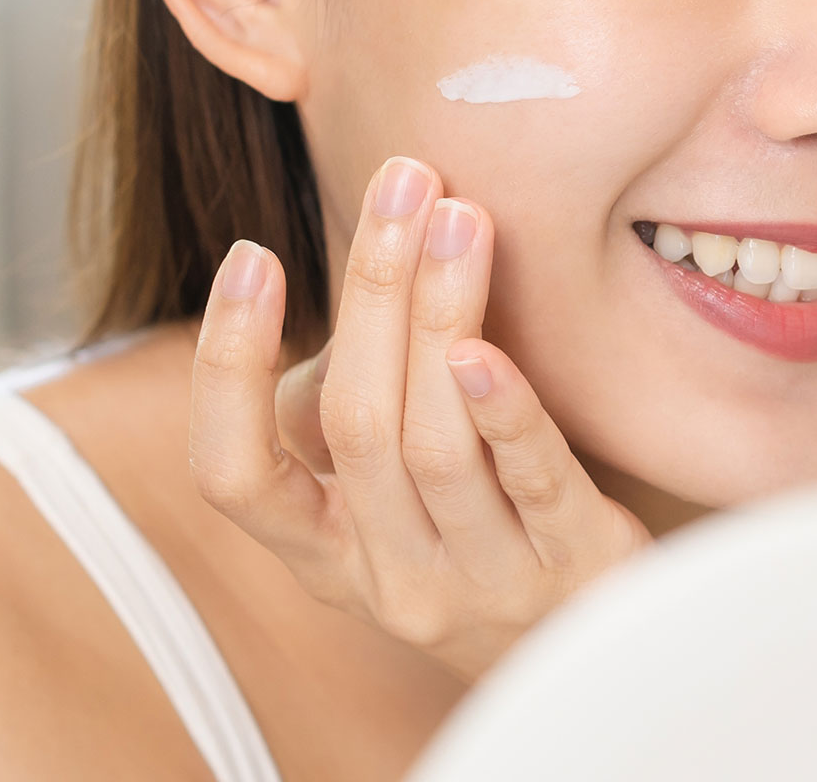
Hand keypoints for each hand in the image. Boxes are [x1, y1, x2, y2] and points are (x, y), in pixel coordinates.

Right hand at [188, 156, 653, 684]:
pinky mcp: (573, 567)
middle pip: (356, 425)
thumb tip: (360, 278)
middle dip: (373, 288)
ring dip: (437, 316)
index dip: (228, 369)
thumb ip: (358, 401)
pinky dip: (504, 412)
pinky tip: (485, 346)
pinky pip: (531, 484)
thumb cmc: (477, 527)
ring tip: (457, 217)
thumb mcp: (392, 489)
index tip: (254, 256)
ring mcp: (482, 582)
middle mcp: (392, 578)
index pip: (234, 475)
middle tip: (402, 183)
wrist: (588, 634)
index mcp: (328, 552)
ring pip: (435, 443)